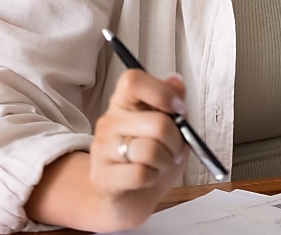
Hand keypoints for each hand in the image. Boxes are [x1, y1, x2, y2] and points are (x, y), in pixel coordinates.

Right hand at [87, 70, 188, 229]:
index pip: (133, 80)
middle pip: (157, 123)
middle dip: (177, 141)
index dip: (161, 92)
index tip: (178, 109)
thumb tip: (175, 80)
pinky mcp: (103, 178)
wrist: (128, 199)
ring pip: (150, 150)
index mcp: (124, 105)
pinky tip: (147, 178)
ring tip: (159, 165)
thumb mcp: (170, 129)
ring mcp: (102, 150)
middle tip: (173, 151)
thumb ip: (173, 105)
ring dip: (166, 162)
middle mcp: (109, 122)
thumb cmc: (151, 161)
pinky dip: (153, 178)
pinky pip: (140, 173)